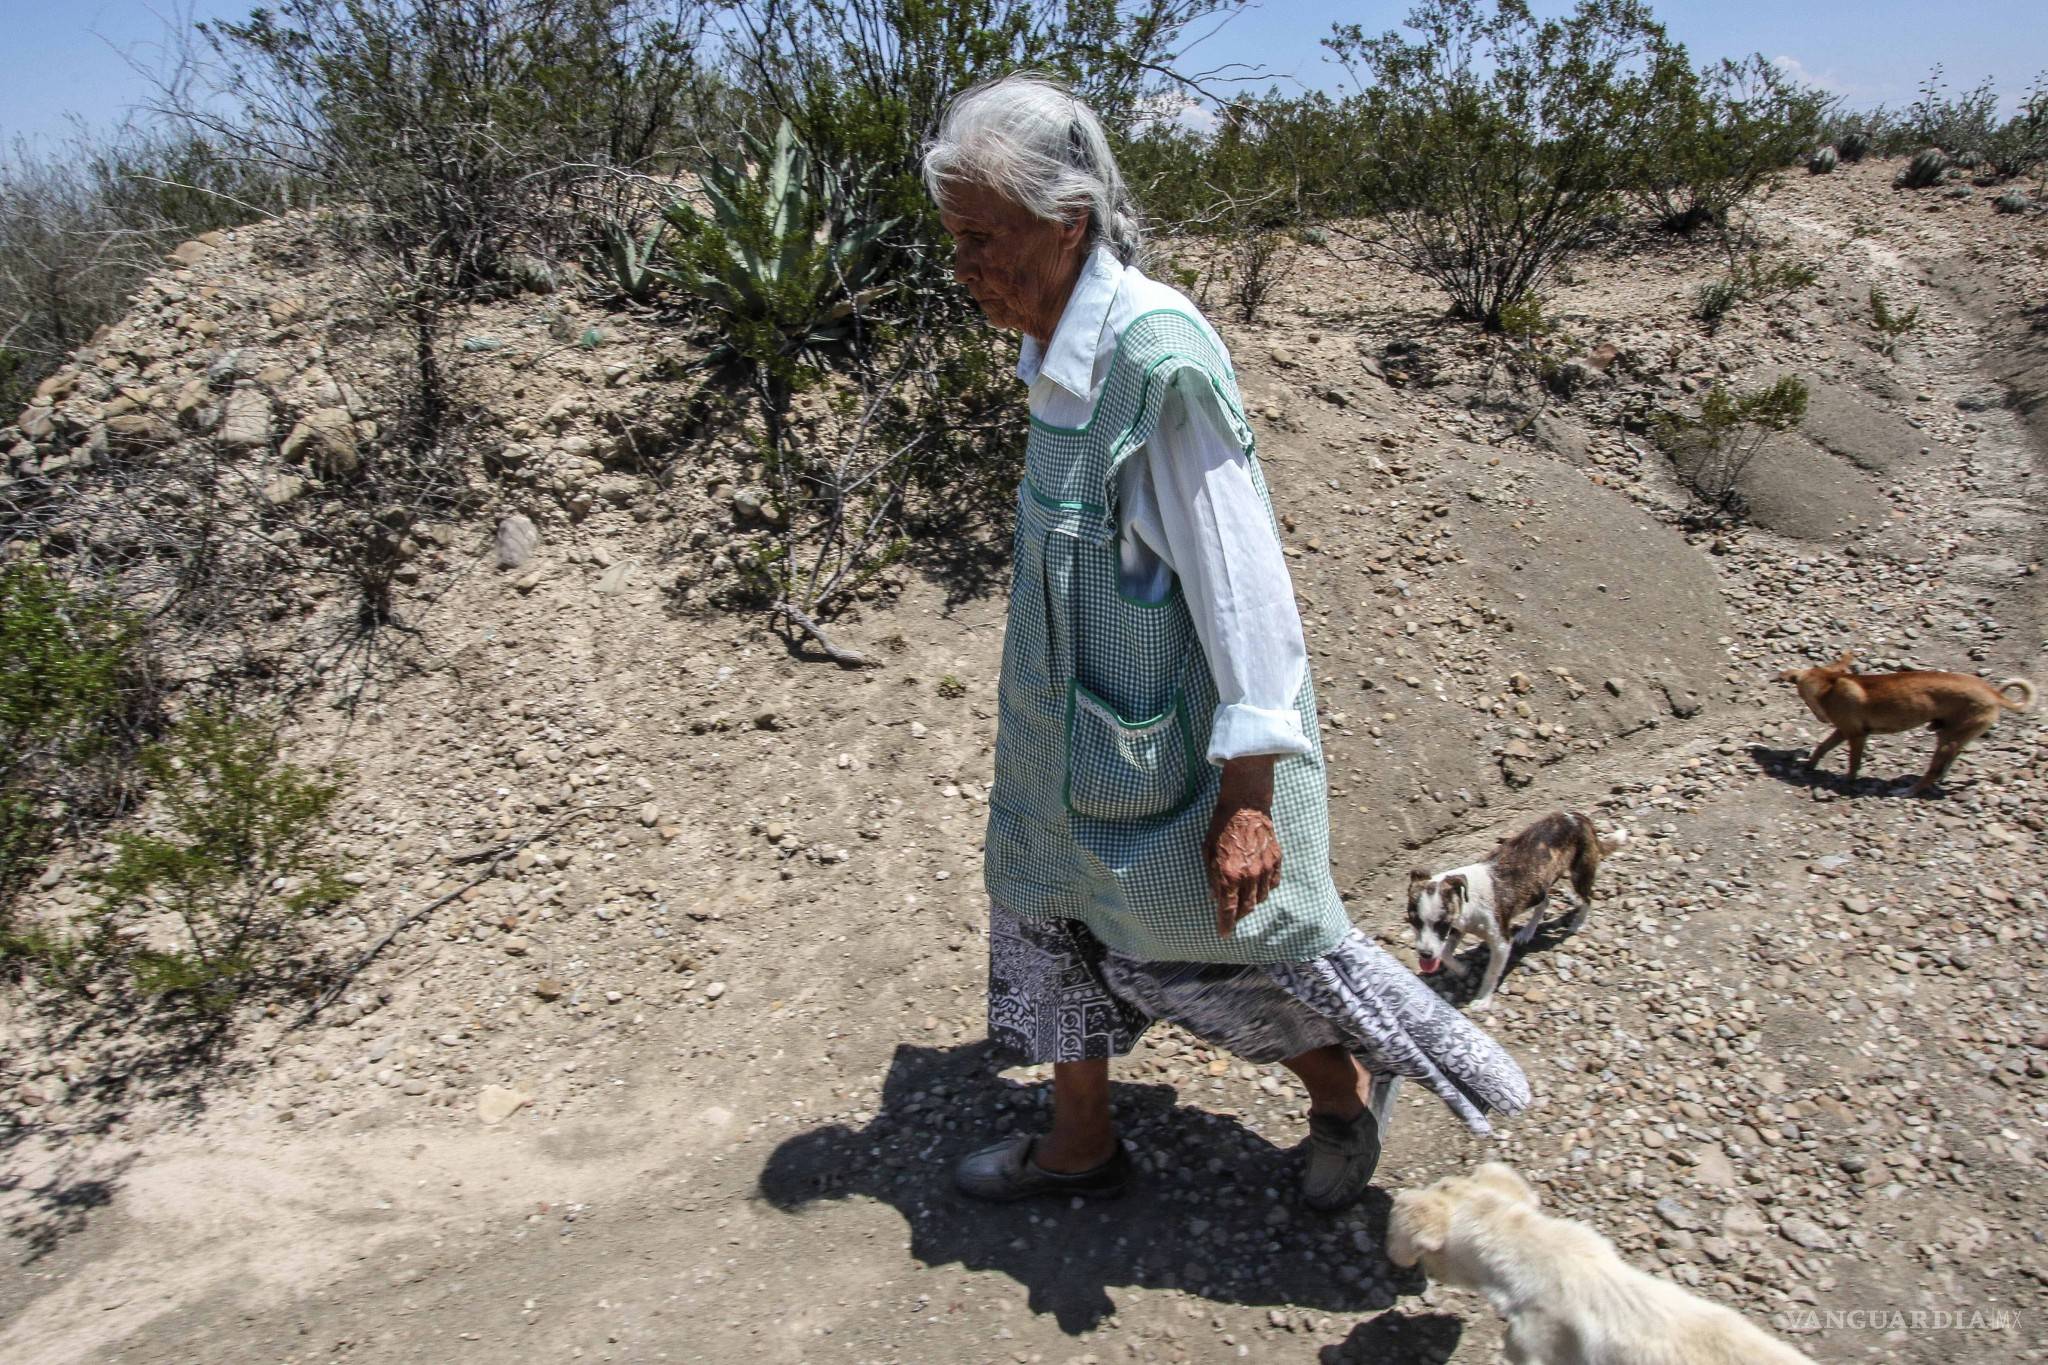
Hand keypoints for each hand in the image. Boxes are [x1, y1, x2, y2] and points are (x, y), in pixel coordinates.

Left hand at [1205, 756, 1280, 936]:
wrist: (1246, 805)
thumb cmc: (1222, 826)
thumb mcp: (1207, 851)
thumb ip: (1211, 876)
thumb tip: (1214, 896)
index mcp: (1228, 874)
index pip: (1228, 909)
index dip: (1225, 924)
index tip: (1223, 934)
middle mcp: (1249, 875)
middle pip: (1247, 907)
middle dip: (1239, 915)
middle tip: (1233, 916)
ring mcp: (1265, 868)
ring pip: (1261, 898)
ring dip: (1252, 902)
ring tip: (1244, 900)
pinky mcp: (1276, 860)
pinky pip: (1273, 884)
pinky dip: (1265, 889)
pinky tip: (1258, 886)